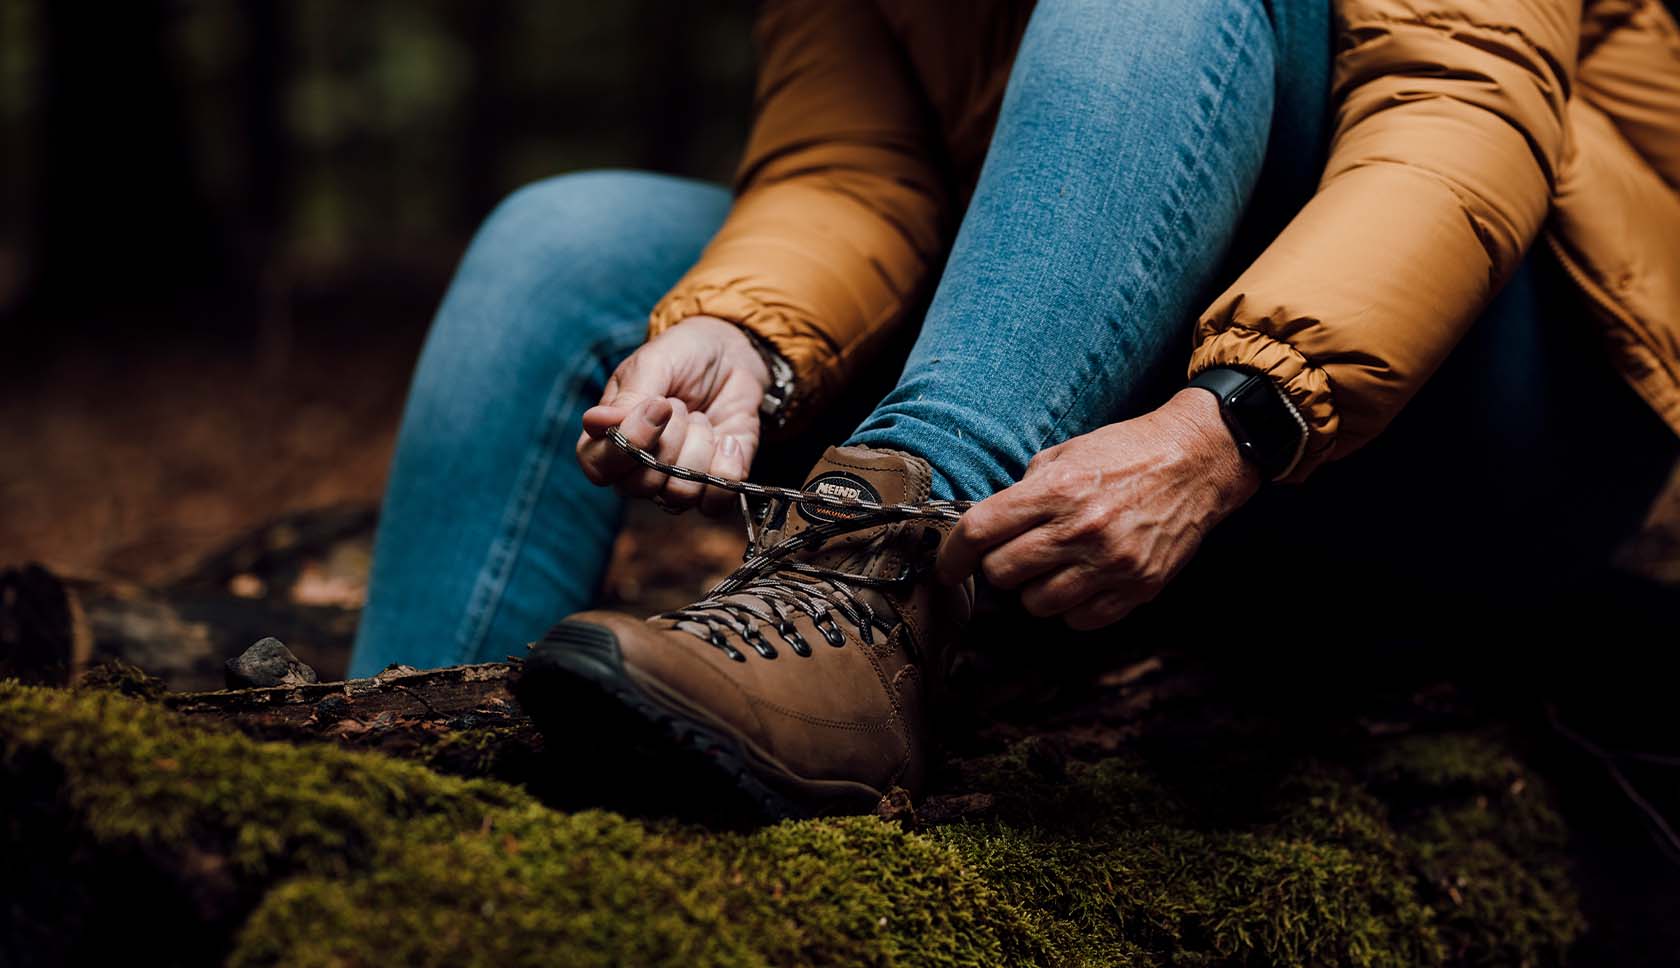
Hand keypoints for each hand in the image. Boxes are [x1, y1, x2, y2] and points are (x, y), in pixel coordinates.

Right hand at [577, 316, 770, 513]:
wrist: (733, 355)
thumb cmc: (683, 356)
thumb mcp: (653, 364)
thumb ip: (628, 398)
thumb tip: (595, 422)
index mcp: (609, 438)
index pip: (599, 467)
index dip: (628, 444)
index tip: (659, 406)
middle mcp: (638, 468)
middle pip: (641, 486)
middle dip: (670, 440)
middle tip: (681, 405)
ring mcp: (676, 480)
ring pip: (679, 495)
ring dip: (699, 449)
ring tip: (702, 419)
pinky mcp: (714, 485)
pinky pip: (715, 503)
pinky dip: (726, 469)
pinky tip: (728, 439)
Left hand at [936, 389, 1260, 629]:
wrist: (1196, 461)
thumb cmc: (1126, 453)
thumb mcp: (1066, 454)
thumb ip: (1024, 491)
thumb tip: (986, 527)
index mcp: (1057, 490)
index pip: (979, 531)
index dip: (952, 555)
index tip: (946, 568)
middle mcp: (1081, 529)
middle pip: (1002, 574)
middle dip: (998, 568)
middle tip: (1014, 554)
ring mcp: (1110, 563)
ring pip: (1036, 604)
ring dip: (1034, 590)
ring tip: (1053, 566)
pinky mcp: (1137, 588)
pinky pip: (1079, 620)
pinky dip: (1072, 607)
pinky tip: (1082, 580)